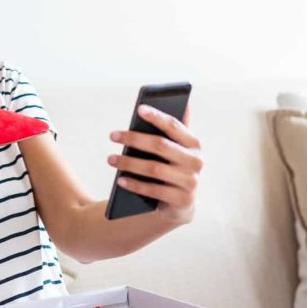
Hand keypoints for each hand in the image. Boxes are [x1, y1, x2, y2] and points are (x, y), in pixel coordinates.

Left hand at [107, 104, 201, 223]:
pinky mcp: (182, 200)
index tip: (139, 109)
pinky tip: (120, 180)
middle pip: (160, 146)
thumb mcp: (177, 150)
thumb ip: (177, 129)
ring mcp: (190, 182)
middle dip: (134, 139)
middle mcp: (196, 162)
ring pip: (154, 169)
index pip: (174, 126)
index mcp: (194, 144)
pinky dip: (135, 185)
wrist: (181, 203)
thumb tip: (184, 103)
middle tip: (113, 135)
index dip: (157, 116)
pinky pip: (154, 191)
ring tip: (111, 159)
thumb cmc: (174, 168)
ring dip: (129, 163)